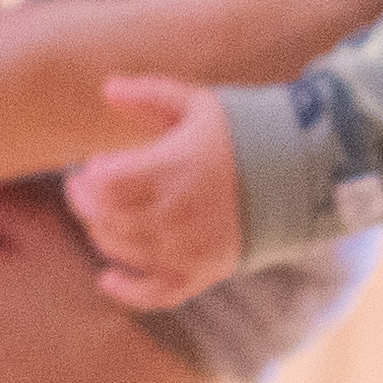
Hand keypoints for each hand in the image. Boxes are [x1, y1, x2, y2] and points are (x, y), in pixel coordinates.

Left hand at [59, 79, 243, 307]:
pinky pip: (155, 295)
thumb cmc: (245, 132)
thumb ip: (150, 94)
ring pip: (123, 251)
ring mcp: (188, 249)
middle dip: (87, 203)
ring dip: (101, 234)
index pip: (107, 186)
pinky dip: (127, 292)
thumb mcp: (198, 103)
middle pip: (108, 218)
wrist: (299, 174)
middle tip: (82, 189)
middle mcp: (176, 213)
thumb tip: (106, 88)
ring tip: (101, 216)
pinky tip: (108, 279)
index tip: (91, 167)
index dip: (90, 179)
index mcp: (173, 169)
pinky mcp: (201, 273)